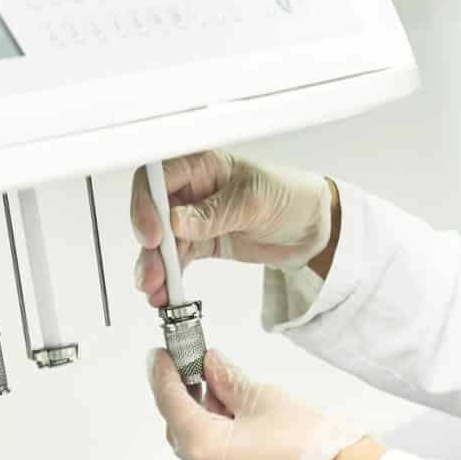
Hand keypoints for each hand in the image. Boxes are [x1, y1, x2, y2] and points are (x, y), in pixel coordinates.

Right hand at [130, 152, 334, 308]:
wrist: (313, 226)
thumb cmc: (289, 195)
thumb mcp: (253, 202)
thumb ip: (212, 214)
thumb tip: (175, 223)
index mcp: (202, 166)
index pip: (158, 178)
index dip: (147, 205)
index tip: (154, 235)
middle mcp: (192, 190)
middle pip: (153, 214)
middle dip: (149, 245)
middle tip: (153, 272)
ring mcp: (194, 218)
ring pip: (161, 242)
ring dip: (155, 267)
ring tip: (157, 290)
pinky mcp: (201, 243)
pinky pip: (176, 260)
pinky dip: (169, 277)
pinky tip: (164, 293)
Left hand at [146, 349, 362, 459]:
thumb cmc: (307, 442)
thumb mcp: (261, 398)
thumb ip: (227, 379)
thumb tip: (210, 363)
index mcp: (206, 449)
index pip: (172, 405)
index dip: (163, 375)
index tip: (161, 355)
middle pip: (180, 427)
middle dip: (183, 394)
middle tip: (189, 364)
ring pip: (197, 442)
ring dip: (202, 412)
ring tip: (218, 383)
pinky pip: (214, 455)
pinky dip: (216, 431)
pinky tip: (231, 408)